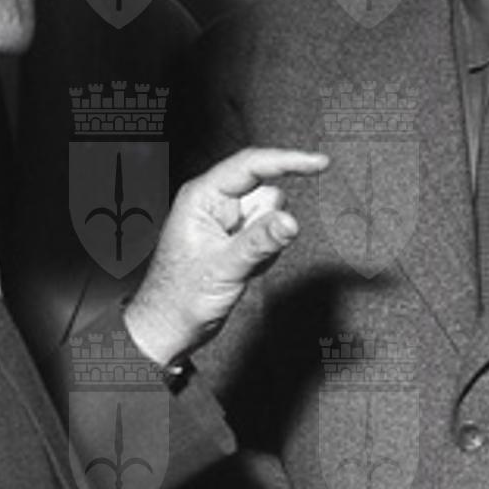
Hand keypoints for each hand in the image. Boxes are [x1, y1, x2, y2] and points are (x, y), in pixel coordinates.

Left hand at [124, 148, 328, 365]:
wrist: (169, 328)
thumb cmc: (179, 298)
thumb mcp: (224, 268)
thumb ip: (259, 242)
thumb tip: (290, 220)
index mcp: (201, 197)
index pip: (251, 165)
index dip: (288, 161)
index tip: (319, 162)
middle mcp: (213, 203)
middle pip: (265, 193)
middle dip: (266, 224)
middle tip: (245, 253)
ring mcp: (224, 221)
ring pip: (269, 216)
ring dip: (265, 243)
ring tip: (239, 265)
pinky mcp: (234, 238)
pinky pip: (267, 236)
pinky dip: (263, 255)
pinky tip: (240, 270)